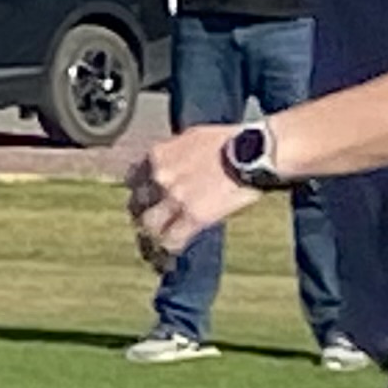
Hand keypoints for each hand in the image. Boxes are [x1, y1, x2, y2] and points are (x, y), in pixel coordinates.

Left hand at [129, 124, 259, 262]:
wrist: (254, 152)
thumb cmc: (230, 141)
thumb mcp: (192, 138)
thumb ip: (175, 153)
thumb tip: (172, 163)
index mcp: (158, 155)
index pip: (133, 179)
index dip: (140, 192)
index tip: (145, 199)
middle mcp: (159, 176)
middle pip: (137, 203)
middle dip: (141, 214)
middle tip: (150, 222)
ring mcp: (174, 198)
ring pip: (150, 224)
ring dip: (153, 233)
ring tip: (159, 239)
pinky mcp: (194, 216)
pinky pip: (172, 238)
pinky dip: (170, 246)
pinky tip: (173, 250)